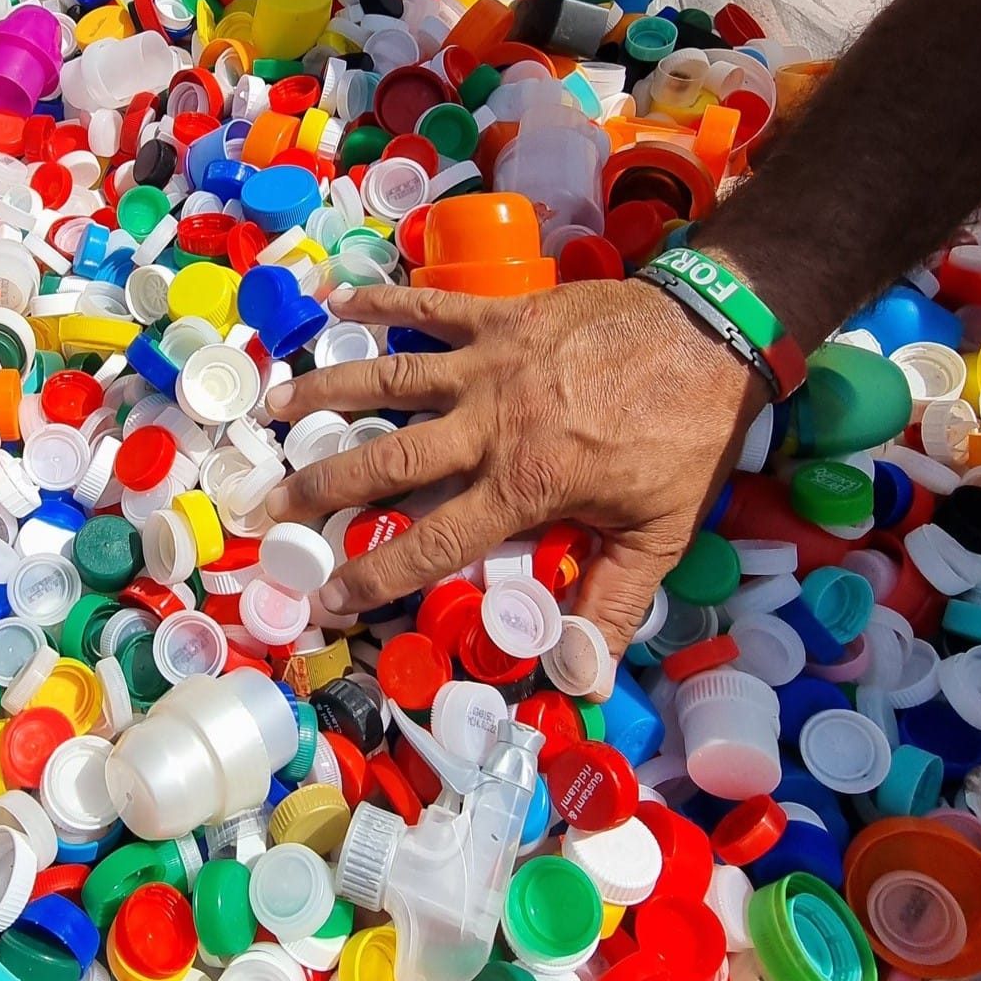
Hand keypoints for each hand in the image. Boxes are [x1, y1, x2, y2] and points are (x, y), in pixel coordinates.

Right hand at [265, 278, 765, 656]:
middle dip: (321, 488)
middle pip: (386, 460)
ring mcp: (489, 363)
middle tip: (268, 508)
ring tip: (274, 408)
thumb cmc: (686, 438)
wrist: (713, 335)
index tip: (327, 598)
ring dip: (327, 392)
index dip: (375, 576)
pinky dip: (382, 301)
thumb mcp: (659, 533)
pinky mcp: (502, 315)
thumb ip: (613, 602)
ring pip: (389, 379)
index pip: (431, 543)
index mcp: (523, 484)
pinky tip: (336, 303)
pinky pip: (429, 306)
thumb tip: (585, 679)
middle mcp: (490, 423)